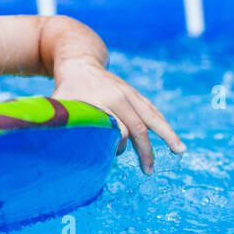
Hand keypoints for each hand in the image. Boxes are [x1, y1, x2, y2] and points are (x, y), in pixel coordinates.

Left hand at [52, 59, 185, 172]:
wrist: (79, 62)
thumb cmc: (67, 88)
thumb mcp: (60, 104)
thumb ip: (59, 124)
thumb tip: (53, 146)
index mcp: (102, 101)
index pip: (117, 130)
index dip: (118, 146)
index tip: (113, 158)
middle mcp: (120, 97)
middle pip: (138, 126)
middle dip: (145, 151)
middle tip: (148, 171)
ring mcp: (130, 94)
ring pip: (153, 117)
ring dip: (167, 136)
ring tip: (180, 152)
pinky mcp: (135, 94)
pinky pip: (153, 111)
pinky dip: (164, 125)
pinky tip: (173, 139)